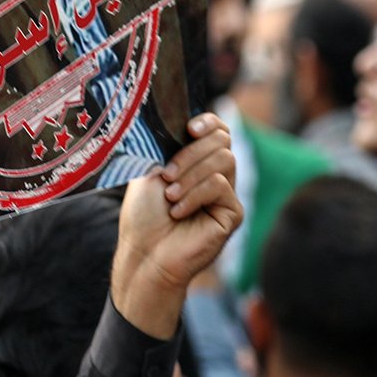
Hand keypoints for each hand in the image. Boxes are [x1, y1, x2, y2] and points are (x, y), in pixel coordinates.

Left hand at [112, 114, 241, 338]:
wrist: (144, 254)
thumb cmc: (143, 217)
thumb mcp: (151, 171)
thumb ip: (170, 146)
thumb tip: (183, 122)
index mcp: (197, 161)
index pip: (218, 130)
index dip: (208, 123)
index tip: (189, 129)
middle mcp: (216, 174)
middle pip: (222, 140)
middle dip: (191, 153)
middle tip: (167, 174)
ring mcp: (226, 194)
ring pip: (224, 160)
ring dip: (191, 176)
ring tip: (171, 196)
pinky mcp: (232, 213)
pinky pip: (221, 186)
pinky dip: (195, 195)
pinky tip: (179, 212)